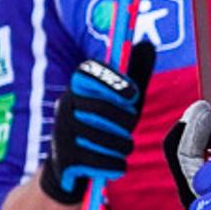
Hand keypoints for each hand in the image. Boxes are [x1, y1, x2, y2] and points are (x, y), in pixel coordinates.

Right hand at [37, 39, 154, 199]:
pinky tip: (114, 164)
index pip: (90, 73)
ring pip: (106, 139)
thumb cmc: (103, 124)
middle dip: (125, 122)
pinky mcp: (64, 158)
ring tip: (122, 147)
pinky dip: (115, 165)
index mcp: (78, 86)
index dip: (112, 81)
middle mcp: (65, 104)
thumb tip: (148, 44)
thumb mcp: (121, 100)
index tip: (133, 94)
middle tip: (130, 127)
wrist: (69, 165)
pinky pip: (101, 161)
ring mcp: (62, 132)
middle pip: (103, 110)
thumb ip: (135, 75)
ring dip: (123, 147)